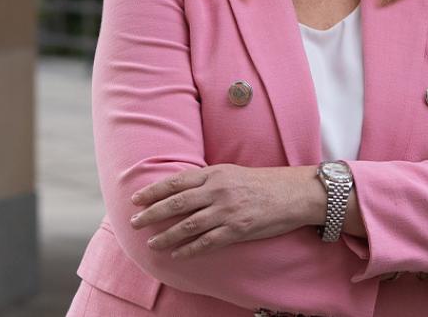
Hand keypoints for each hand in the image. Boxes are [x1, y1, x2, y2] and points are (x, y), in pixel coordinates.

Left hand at [129, 164, 317, 258]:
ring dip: (166, 236)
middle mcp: (217, 190)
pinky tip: (177, 254)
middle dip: (151, 214)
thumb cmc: (263, 182)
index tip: (136, 199)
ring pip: (187, 225)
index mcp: (215, 173)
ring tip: (152, 243)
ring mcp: (227, 210)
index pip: (176, 182)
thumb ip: (208, 180)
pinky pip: (207, 242)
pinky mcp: (237, 229)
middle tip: (134, 223)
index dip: (153, 191)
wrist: (293, 193)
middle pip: (176, 203)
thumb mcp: (232, 172)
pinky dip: (189, 249)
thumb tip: (182, 189)